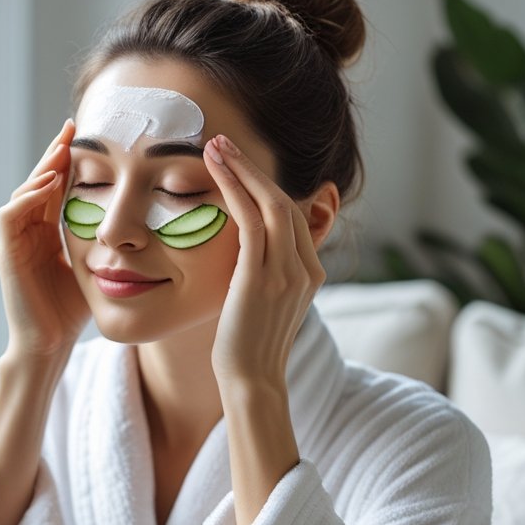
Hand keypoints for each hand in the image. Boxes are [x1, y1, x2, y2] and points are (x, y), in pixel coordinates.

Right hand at [0, 120, 90, 358]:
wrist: (50, 344)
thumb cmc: (72, 312)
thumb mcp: (95, 266)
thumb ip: (105, 242)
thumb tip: (138, 223)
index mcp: (47, 233)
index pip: (56, 187)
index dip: (68, 161)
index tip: (88, 135)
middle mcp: (28, 232)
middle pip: (38, 182)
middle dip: (54, 154)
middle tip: (73, 128)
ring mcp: (15, 242)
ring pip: (23, 192)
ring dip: (41, 170)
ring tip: (62, 151)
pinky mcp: (7, 254)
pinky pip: (10, 215)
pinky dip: (27, 197)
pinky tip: (49, 184)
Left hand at [202, 134, 325, 390]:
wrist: (252, 383)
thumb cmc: (247, 350)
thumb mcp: (261, 306)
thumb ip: (262, 276)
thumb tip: (244, 257)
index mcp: (310, 273)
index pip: (291, 216)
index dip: (264, 186)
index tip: (238, 165)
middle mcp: (305, 268)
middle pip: (285, 202)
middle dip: (253, 169)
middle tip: (223, 142)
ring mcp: (288, 273)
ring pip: (270, 204)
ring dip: (241, 170)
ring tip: (215, 145)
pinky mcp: (263, 279)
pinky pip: (251, 221)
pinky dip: (234, 190)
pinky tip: (215, 171)